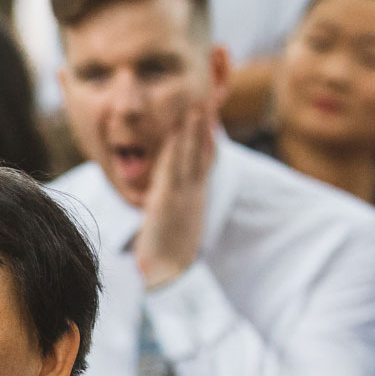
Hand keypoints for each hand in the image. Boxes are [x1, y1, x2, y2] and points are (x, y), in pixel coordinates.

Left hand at [133, 93, 217, 289]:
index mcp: (195, 198)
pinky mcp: (169, 200)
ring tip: (197, 107)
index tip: (210, 121)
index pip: (203, 163)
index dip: (207, 141)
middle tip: (208, 103)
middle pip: (202, 153)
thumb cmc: (168, 255)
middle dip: (204, 128)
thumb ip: (171, 211)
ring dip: (194, 131)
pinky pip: (174, 168)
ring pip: (191, 156)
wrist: (170, 273)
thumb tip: (164, 207)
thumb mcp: (173, 227)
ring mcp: (184, 195)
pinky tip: (176, 133)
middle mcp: (194, 193)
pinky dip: (177, 149)